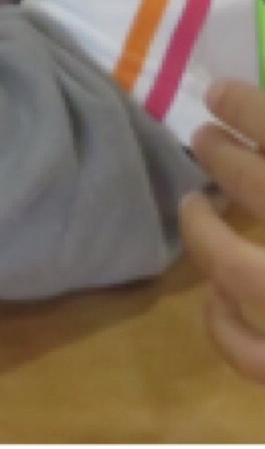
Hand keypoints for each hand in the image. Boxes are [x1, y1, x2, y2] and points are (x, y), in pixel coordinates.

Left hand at [183, 80, 264, 384]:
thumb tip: (254, 131)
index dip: (252, 111)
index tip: (222, 93)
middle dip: (232, 159)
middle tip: (205, 136)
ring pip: (242, 273)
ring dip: (210, 236)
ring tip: (195, 206)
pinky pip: (251, 355)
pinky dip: (224, 324)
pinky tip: (214, 296)